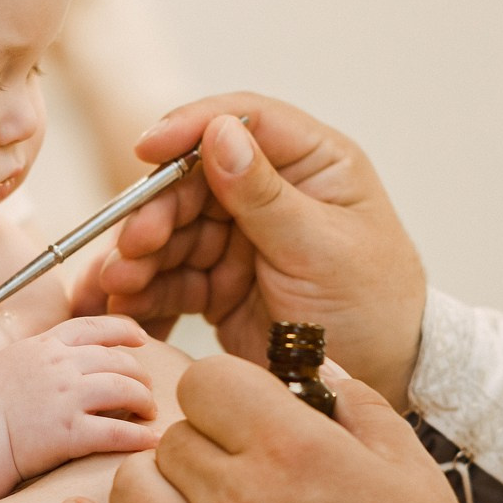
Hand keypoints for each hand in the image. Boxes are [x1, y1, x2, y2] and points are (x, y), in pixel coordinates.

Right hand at [0, 315, 161, 480]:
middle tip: (146, 389)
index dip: (124, 330)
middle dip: (140, 374)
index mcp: (46, 346)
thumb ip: (40, 353)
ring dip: (144, 401)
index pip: (94, 327)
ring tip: (149, 412)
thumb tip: (59, 352)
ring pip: (126, 389)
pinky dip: (140, 436)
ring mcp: (68, 397)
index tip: (141, 339)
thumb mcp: (10, 360)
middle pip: (118, 360)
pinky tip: (151, 440)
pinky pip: (119, 432)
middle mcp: (61, 365)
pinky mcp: (71, 433)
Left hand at [59, 354, 484, 502]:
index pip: (208, 381)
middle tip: (233, 477)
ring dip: (153, 489)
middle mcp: (237, 499)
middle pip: (172, 439)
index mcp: (294, 450)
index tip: (242, 419)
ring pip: (130, 489)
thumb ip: (356, 405)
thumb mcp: (412, 472)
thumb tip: (313, 365)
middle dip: (200, 448)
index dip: (224, 394)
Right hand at [70, 94, 425, 406]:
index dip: (190, 127)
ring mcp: (241, 236)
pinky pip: (172, 278)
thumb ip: (267, 196)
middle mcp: (271, 191)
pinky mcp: (219, 282)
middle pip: (193, 181)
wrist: (385, 380)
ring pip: (174, 231)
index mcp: (312, 163)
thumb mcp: (323, 248)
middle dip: (155, 213)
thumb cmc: (374, 306)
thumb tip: (218, 133)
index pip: (245, 122)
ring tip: (116, 287)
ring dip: (140, 257)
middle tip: (131, 246)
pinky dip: (145, 292)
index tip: (147, 148)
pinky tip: (124, 308)